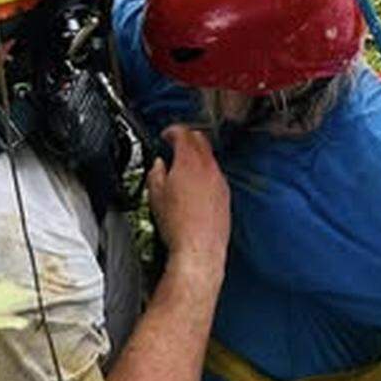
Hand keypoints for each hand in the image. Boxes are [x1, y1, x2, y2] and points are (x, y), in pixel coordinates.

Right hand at [148, 126, 228, 276]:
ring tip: (183, 168)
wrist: (199, 249)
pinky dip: (206, 174)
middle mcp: (208, 167)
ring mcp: (220, 181)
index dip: (171, 131)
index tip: (165, 135)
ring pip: (209, 158)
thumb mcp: (155, 195)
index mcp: (190, 161)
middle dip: (186, 138)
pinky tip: (195, 188)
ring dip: (197, 157)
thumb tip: (158, 165)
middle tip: (174, 145)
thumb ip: (155, 172)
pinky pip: (216, 176)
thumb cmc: (177, 225)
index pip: (183, 133)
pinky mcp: (226, 196)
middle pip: (200, 140)